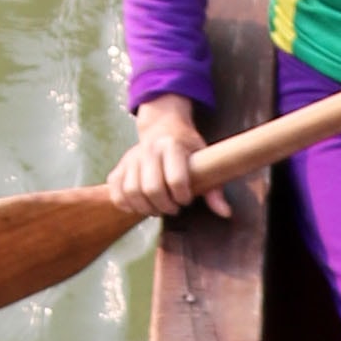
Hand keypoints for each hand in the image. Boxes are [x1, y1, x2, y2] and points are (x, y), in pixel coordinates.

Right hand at [110, 95, 207, 219]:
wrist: (162, 128)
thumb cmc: (188, 149)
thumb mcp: (205, 161)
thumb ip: (214, 188)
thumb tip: (225, 213)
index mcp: (172, 146)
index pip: (175, 179)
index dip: (182, 196)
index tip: (186, 198)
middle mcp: (148, 150)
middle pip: (151, 188)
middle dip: (164, 205)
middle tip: (173, 208)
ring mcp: (131, 158)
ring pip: (131, 192)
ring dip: (145, 207)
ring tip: (157, 207)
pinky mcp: (120, 167)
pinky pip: (115, 191)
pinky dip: (125, 203)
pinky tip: (139, 205)